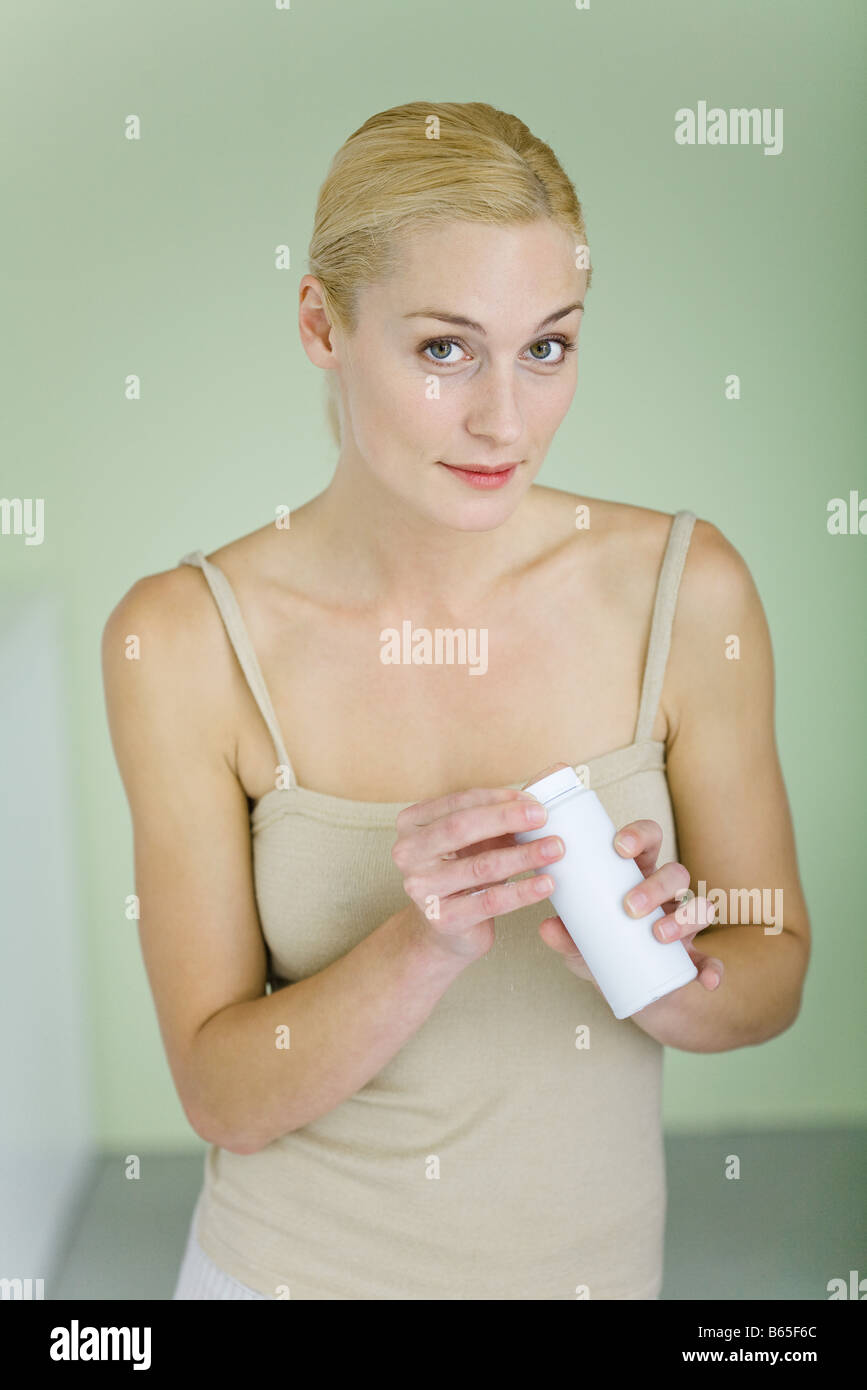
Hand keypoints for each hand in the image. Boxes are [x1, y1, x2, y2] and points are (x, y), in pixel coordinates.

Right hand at [391, 784, 566, 962]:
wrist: (446, 930)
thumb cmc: (463, 873)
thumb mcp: (472, 840)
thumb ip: (495, 816)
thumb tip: (539, 794)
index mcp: (411, 824)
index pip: (457, 803)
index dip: (497, 799)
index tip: (532, 799)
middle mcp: (408, 854)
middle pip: (461, 828)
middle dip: (507, 819)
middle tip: (543, 816)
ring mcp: (422, 888)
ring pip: (480, 866)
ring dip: (523, 855)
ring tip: (554, 848)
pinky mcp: (444, 919)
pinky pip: (490, 902)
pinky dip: (522, 892)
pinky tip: (546, 884)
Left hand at [538, 813, 723, 993]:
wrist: (626, 992)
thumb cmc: (602, 950)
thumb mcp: (578, 943)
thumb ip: (564, 935)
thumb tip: (547, 926)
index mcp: (637, 876)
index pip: (648, 840)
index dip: (639, 835)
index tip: (618, 846)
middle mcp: (666, 895)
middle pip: (675, 873)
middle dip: (656, 885)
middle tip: (629, 906)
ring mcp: (683, 925)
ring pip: (700, 907)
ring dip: (684, 918)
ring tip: (658, 935)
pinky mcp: (695, 959)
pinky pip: (712, 961)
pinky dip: (714, 969)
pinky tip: (707, 980)